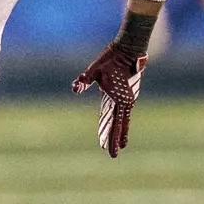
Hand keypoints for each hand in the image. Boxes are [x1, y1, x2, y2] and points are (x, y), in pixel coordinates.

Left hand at [71, 43, 146, 157]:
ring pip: (121, 118)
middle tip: (113, 154)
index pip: (117, 125)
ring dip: (117, 129)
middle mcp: (126, 101)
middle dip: (116, 139)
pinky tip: (110, 122)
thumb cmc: (111, 59)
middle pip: (121, 125)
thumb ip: (85, 80)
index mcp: (120, 100)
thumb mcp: (95, 70)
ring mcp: (128, 97)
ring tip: (114, 142)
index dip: (113, 139)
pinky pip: (120, 109)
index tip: (112, 153)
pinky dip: (116, 118)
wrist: (128, 49)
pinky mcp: (126, 92)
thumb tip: (75, 87)